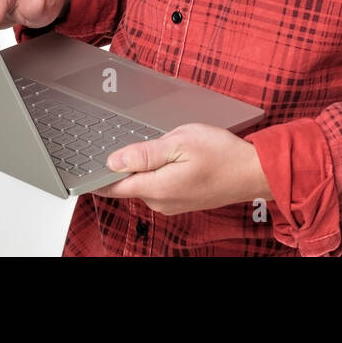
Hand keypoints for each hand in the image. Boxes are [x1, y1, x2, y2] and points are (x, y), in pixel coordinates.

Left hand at [92, 123, 271, 214]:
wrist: (253, 172)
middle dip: (127, 162)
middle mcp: (161, 202)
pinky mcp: (181, 201)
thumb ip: (144, 153)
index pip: (113, 186)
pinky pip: (158, 186)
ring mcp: (171, 204)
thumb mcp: (180, 142)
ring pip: (144, 183)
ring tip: (165, 145)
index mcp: (157, 187)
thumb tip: (113, 161)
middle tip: (139, 138)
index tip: (89, 159)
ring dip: (146, 166)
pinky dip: (159, 171)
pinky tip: (174, 157)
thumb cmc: (222, 154)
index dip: (98, 172)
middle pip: (127, 183)